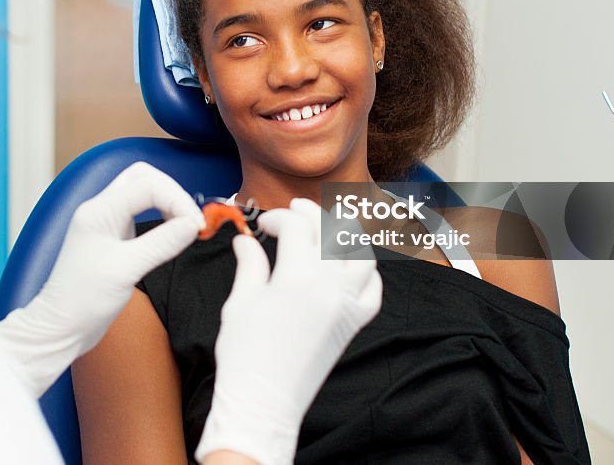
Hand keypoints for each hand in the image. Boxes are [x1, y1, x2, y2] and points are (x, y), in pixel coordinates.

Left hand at [0, 162, 202, 395]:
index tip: (196, 225)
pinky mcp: (113, 237)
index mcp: (98, 211)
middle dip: (172, 192)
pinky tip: (171, 234)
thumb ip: (162, 243)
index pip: (147, 185)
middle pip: (143, 178)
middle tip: (191, 219)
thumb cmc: (83, 301)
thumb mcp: (126, 270)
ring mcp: (106, 223)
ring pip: (142, 192)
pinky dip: (161, 216)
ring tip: (185, 226)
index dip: (177, 199)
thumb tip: (193, 224)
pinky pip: (141, 213)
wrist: (61, 327)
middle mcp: (101, 210)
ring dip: (167, 202)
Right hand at [195, 198, 381, 464]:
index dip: (279, 217)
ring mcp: (346, 306)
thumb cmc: (244, 355)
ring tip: (326, 230)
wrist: (263, 402)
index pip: (297, 227)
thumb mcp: (240, 302)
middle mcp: (329, 287)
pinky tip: (350, 266)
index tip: (263, 223)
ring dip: (346, 236)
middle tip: (294, 211)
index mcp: (296, 277)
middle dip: (312, 214)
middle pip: (331, 232)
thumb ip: (249, 265)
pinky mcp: (353, 326)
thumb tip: (245, 241)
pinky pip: (373, 291)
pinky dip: (367, 273)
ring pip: (362, 255)